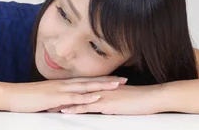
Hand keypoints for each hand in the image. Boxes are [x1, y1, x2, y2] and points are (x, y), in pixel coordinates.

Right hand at [3, 76, 127, 112]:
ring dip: (102, 86)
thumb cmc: (27, 98)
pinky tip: (96, 97)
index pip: (86, 80)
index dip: (101, 79)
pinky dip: (86, 97)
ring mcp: (60, 89)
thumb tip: (67, 104)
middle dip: (107, 80)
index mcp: (63, 84)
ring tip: (116, 85)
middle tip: (124, 79)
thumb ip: (58, 99)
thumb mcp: (47, 98)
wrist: (12, 96)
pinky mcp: (55, 97)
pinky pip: (73, 97)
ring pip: (85, 87)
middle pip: (90, 81)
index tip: (115, 79)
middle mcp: (64, 84)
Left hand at [48, 84, 163, 114]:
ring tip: (50, 106)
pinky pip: (88, 106)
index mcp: (103, 88)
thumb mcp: (122, 99)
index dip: (69, 92)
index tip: (57, 96)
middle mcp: (100, 89)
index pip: (82, 89)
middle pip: (76, 93)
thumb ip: (112, 101)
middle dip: (62, 97)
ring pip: (78, 99)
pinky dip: (75, 108)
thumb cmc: (140, 100)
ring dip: (64, 103)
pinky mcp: (106, 104)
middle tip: (47, 100)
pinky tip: (66, 111)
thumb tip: (106, 106)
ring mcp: (102, 96)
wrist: (150, 98)